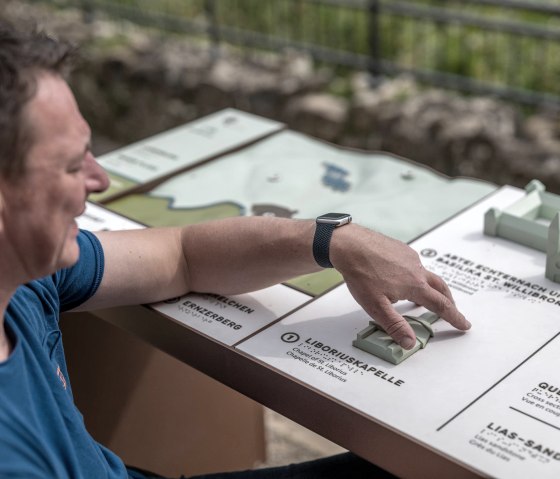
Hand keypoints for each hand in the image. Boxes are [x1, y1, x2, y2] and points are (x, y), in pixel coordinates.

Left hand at [330, 224, 469, 348]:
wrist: (349, 245)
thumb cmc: (360, 274)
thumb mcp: (376, 306)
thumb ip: (395, 325)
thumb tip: (410, 343)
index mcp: (415, 285)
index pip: (441, 305)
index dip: (454, 317)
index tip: (464, 324)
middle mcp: (416, 269)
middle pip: (440, 287)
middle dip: (448, 301)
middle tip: (451, 311)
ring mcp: (409, 256)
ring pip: (426, 274)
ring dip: (430, 287)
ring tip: (423, 297)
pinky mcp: (400, 248)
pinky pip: (413, 264)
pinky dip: (415, 275)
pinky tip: (401, 278)